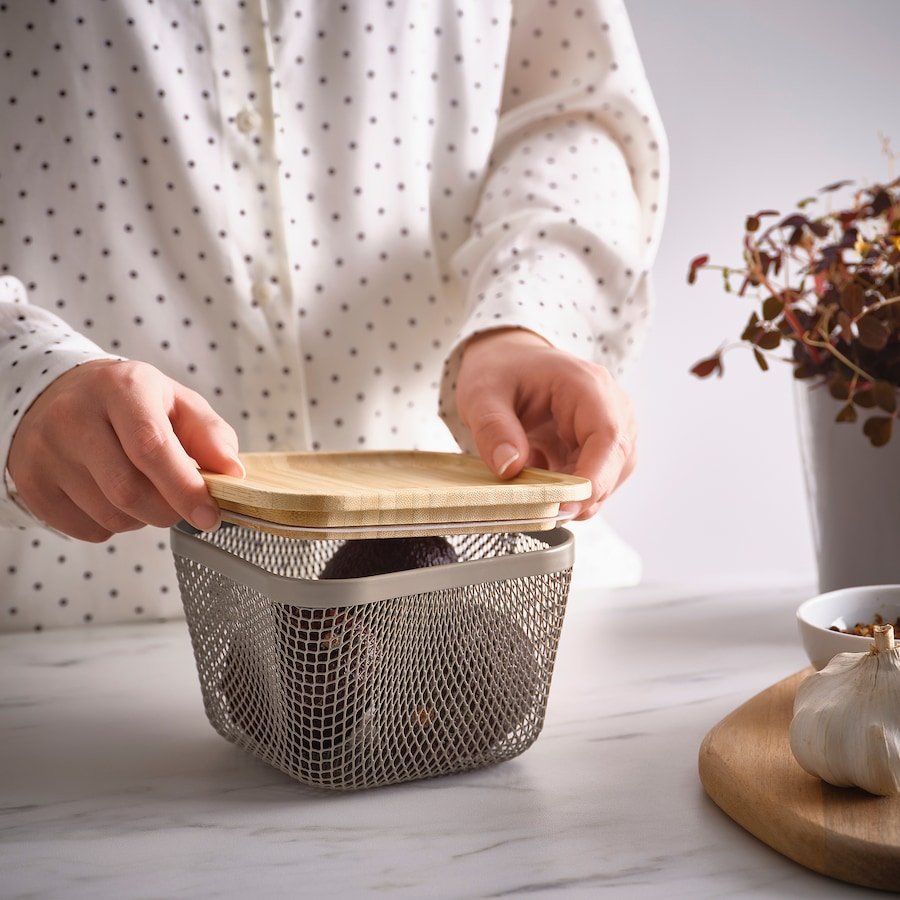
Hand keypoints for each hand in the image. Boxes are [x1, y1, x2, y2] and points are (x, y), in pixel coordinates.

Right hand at [8, 359, 243, 540]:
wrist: (60, 394)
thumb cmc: (131, 402)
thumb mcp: (178, 403)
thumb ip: (211, 435)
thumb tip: (232, 473)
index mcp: (122, 388)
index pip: (152, 447)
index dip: (185, 488)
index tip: (209, 515)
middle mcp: (75, 415)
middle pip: (129, 490)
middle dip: (168, 510)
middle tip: (181, 503)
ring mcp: (46, 450)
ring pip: (110, 515)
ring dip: (142, 518)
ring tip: (144, 489)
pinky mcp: (30, 481)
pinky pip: (87, 529)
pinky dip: (113, 525)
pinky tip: (113, 496)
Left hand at [455, 328, 636, 519]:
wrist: (508, 360)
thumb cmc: (501, 369)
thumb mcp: (482, 394)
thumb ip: (493, 428)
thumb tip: (509, 468)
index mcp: (585, 384)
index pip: (608, 436)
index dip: (595, 477)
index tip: (566, 505)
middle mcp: (608, 404)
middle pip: (615, 461)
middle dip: (584, 493)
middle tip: (543, 511)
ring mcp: (607, 426)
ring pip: (609, 475)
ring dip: (576, 494)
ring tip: (537, 497)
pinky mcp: (597, 445)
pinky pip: (594, 477)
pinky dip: (569, 490)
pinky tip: (542, 488)